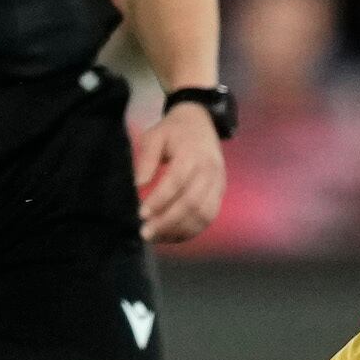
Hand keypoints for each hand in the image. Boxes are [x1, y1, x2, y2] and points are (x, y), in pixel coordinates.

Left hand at [134, 103, 225, 242]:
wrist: (201, 121)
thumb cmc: (173, 130)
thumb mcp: (154, 136)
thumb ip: (146, 159)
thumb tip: (138, 186)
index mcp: (193, 153)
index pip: (177, 181)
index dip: (160, 199)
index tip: (141, 213)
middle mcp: (210, 170)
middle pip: (192, 202)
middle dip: (168, 221)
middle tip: (146, 233)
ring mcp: (218, 182)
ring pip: (203, 214)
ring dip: (180, 230)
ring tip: (158, 237)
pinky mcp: (220, 192)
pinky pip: (209, 217)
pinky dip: (192, 230)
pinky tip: (173, 235)